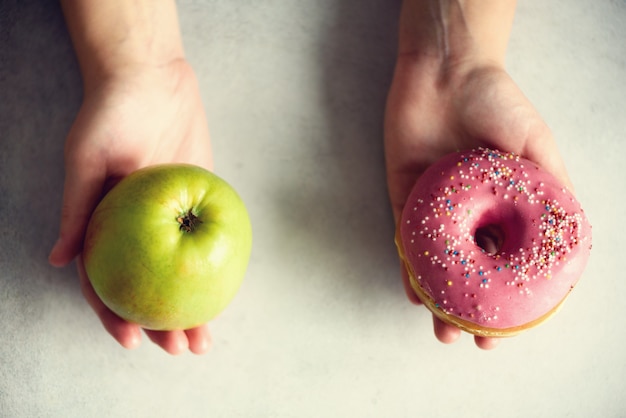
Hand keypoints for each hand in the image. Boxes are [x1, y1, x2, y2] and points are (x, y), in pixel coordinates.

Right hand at [49, 59, 212, 353]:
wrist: (151, 78)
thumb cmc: (109, 114)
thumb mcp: (85, 161)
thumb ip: (76, 210)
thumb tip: (57, 260)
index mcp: (106, 225)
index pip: (107, 282)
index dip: (116, 315)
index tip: (132, 340)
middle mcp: (138, 228)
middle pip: (149, 286)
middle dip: (162, 323)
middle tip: (182, 349)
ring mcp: (170, 216)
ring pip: (181, 272)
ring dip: (191, 308)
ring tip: (205, 338)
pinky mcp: (199, 197)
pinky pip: (206, 241)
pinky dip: (212, 269)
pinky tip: (223, 294)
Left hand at [384, 56, 571, 348]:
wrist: (449, 71)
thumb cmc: (498, 105)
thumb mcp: (537, 149)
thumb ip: (551, 191)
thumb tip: (568, 238)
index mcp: (499, 207)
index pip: (503, 261)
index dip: (508, 297)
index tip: (511, 329)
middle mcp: (466, 213)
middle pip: (466, 270)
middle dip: (468, 309)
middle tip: (471, 339)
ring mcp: (433, 207)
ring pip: (433, 264)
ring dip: (436, 300)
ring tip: (444, 331)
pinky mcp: (403, 195)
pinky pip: (404, 238)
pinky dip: (409, 267)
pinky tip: (415, 293)